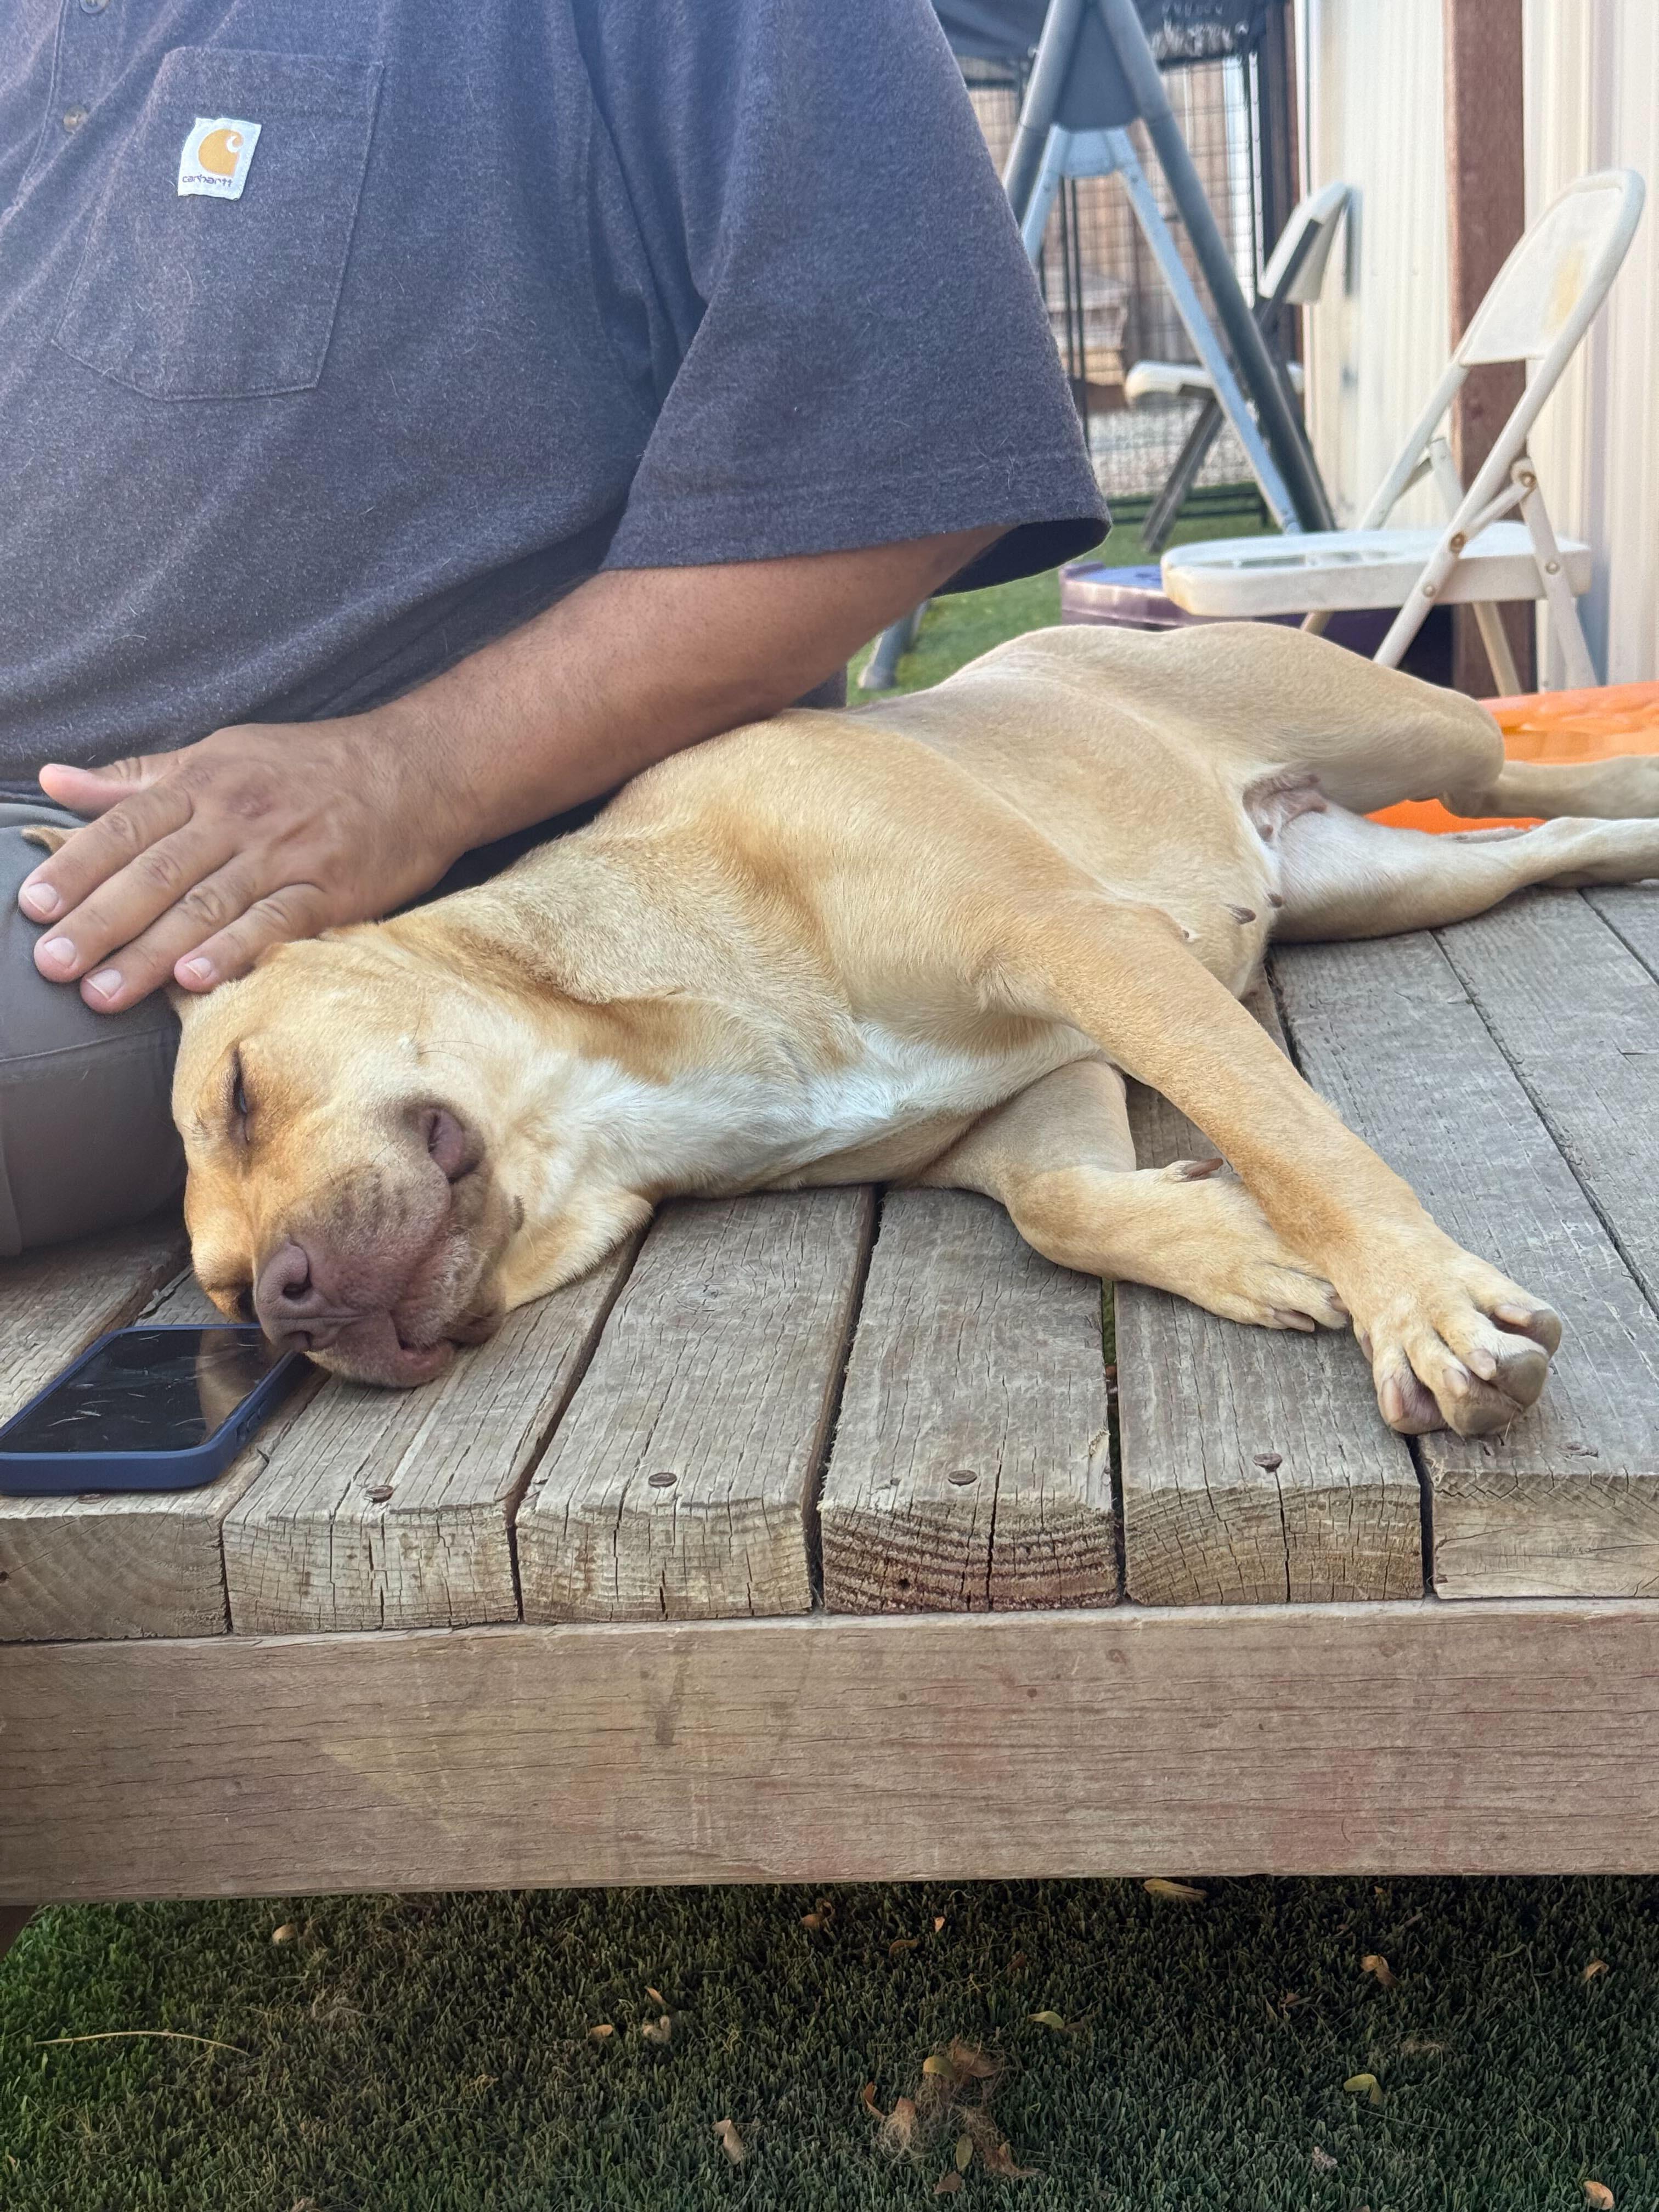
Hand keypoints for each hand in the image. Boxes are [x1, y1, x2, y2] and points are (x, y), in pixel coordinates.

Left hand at [18, 716, 471, 1011]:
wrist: (416, 768)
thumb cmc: (309, 766)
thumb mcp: (219, 754)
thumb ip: (137, 779)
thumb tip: (54, 780)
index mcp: (203, 783)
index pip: (126, 826)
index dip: (76, 867)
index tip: (33, 906)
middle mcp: (237, 817)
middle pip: (155, 872)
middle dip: (99, 921)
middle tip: (52, 965)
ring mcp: (284, 855)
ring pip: (206, 906)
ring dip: (150, 952)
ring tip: (103, 993)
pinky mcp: (330, 891)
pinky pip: (275, 923)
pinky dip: (235, 951)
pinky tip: (197, 979)